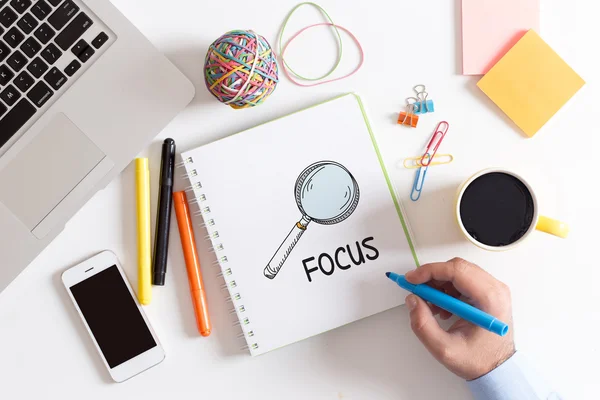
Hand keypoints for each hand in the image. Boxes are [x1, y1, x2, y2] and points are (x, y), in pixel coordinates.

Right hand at [404, 258, 514, 379]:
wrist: (498, 368)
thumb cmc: (479, 360)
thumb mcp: (444, 349)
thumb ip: (423, 324)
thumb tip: (412, 300)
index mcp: (490, 300)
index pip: (457, 270)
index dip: (430, 271)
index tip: (411, 279)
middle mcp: (495, 289)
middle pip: (457, 267)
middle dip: (432, 277)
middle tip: (416, 291)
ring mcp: (493, 289)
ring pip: (458, 271)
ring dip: (438, 284)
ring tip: (432, 306)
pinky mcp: (488, 292)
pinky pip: (462, 279)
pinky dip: (446, 289)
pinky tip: (442, 308)